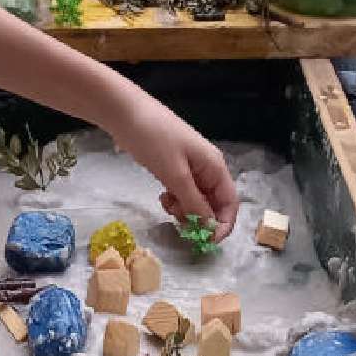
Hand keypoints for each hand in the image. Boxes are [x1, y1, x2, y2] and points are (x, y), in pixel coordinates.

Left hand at [106, 91, 238, 239]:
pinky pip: (183, 193)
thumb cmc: (154, 139)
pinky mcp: (175, 169)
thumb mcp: (175, 175)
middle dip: (199, 218)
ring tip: (167, 204)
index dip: (223, 225)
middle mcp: (207, 168)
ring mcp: (191, 168)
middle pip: (213, 204)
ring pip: (196, 201)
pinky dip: (175, 200)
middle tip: (179, 222)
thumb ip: (194, 203)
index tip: (206, 242)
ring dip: (185, 210)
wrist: (126, 114)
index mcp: (214, 166)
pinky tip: (162, 196)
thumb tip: (209, 226)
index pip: (230, 203)